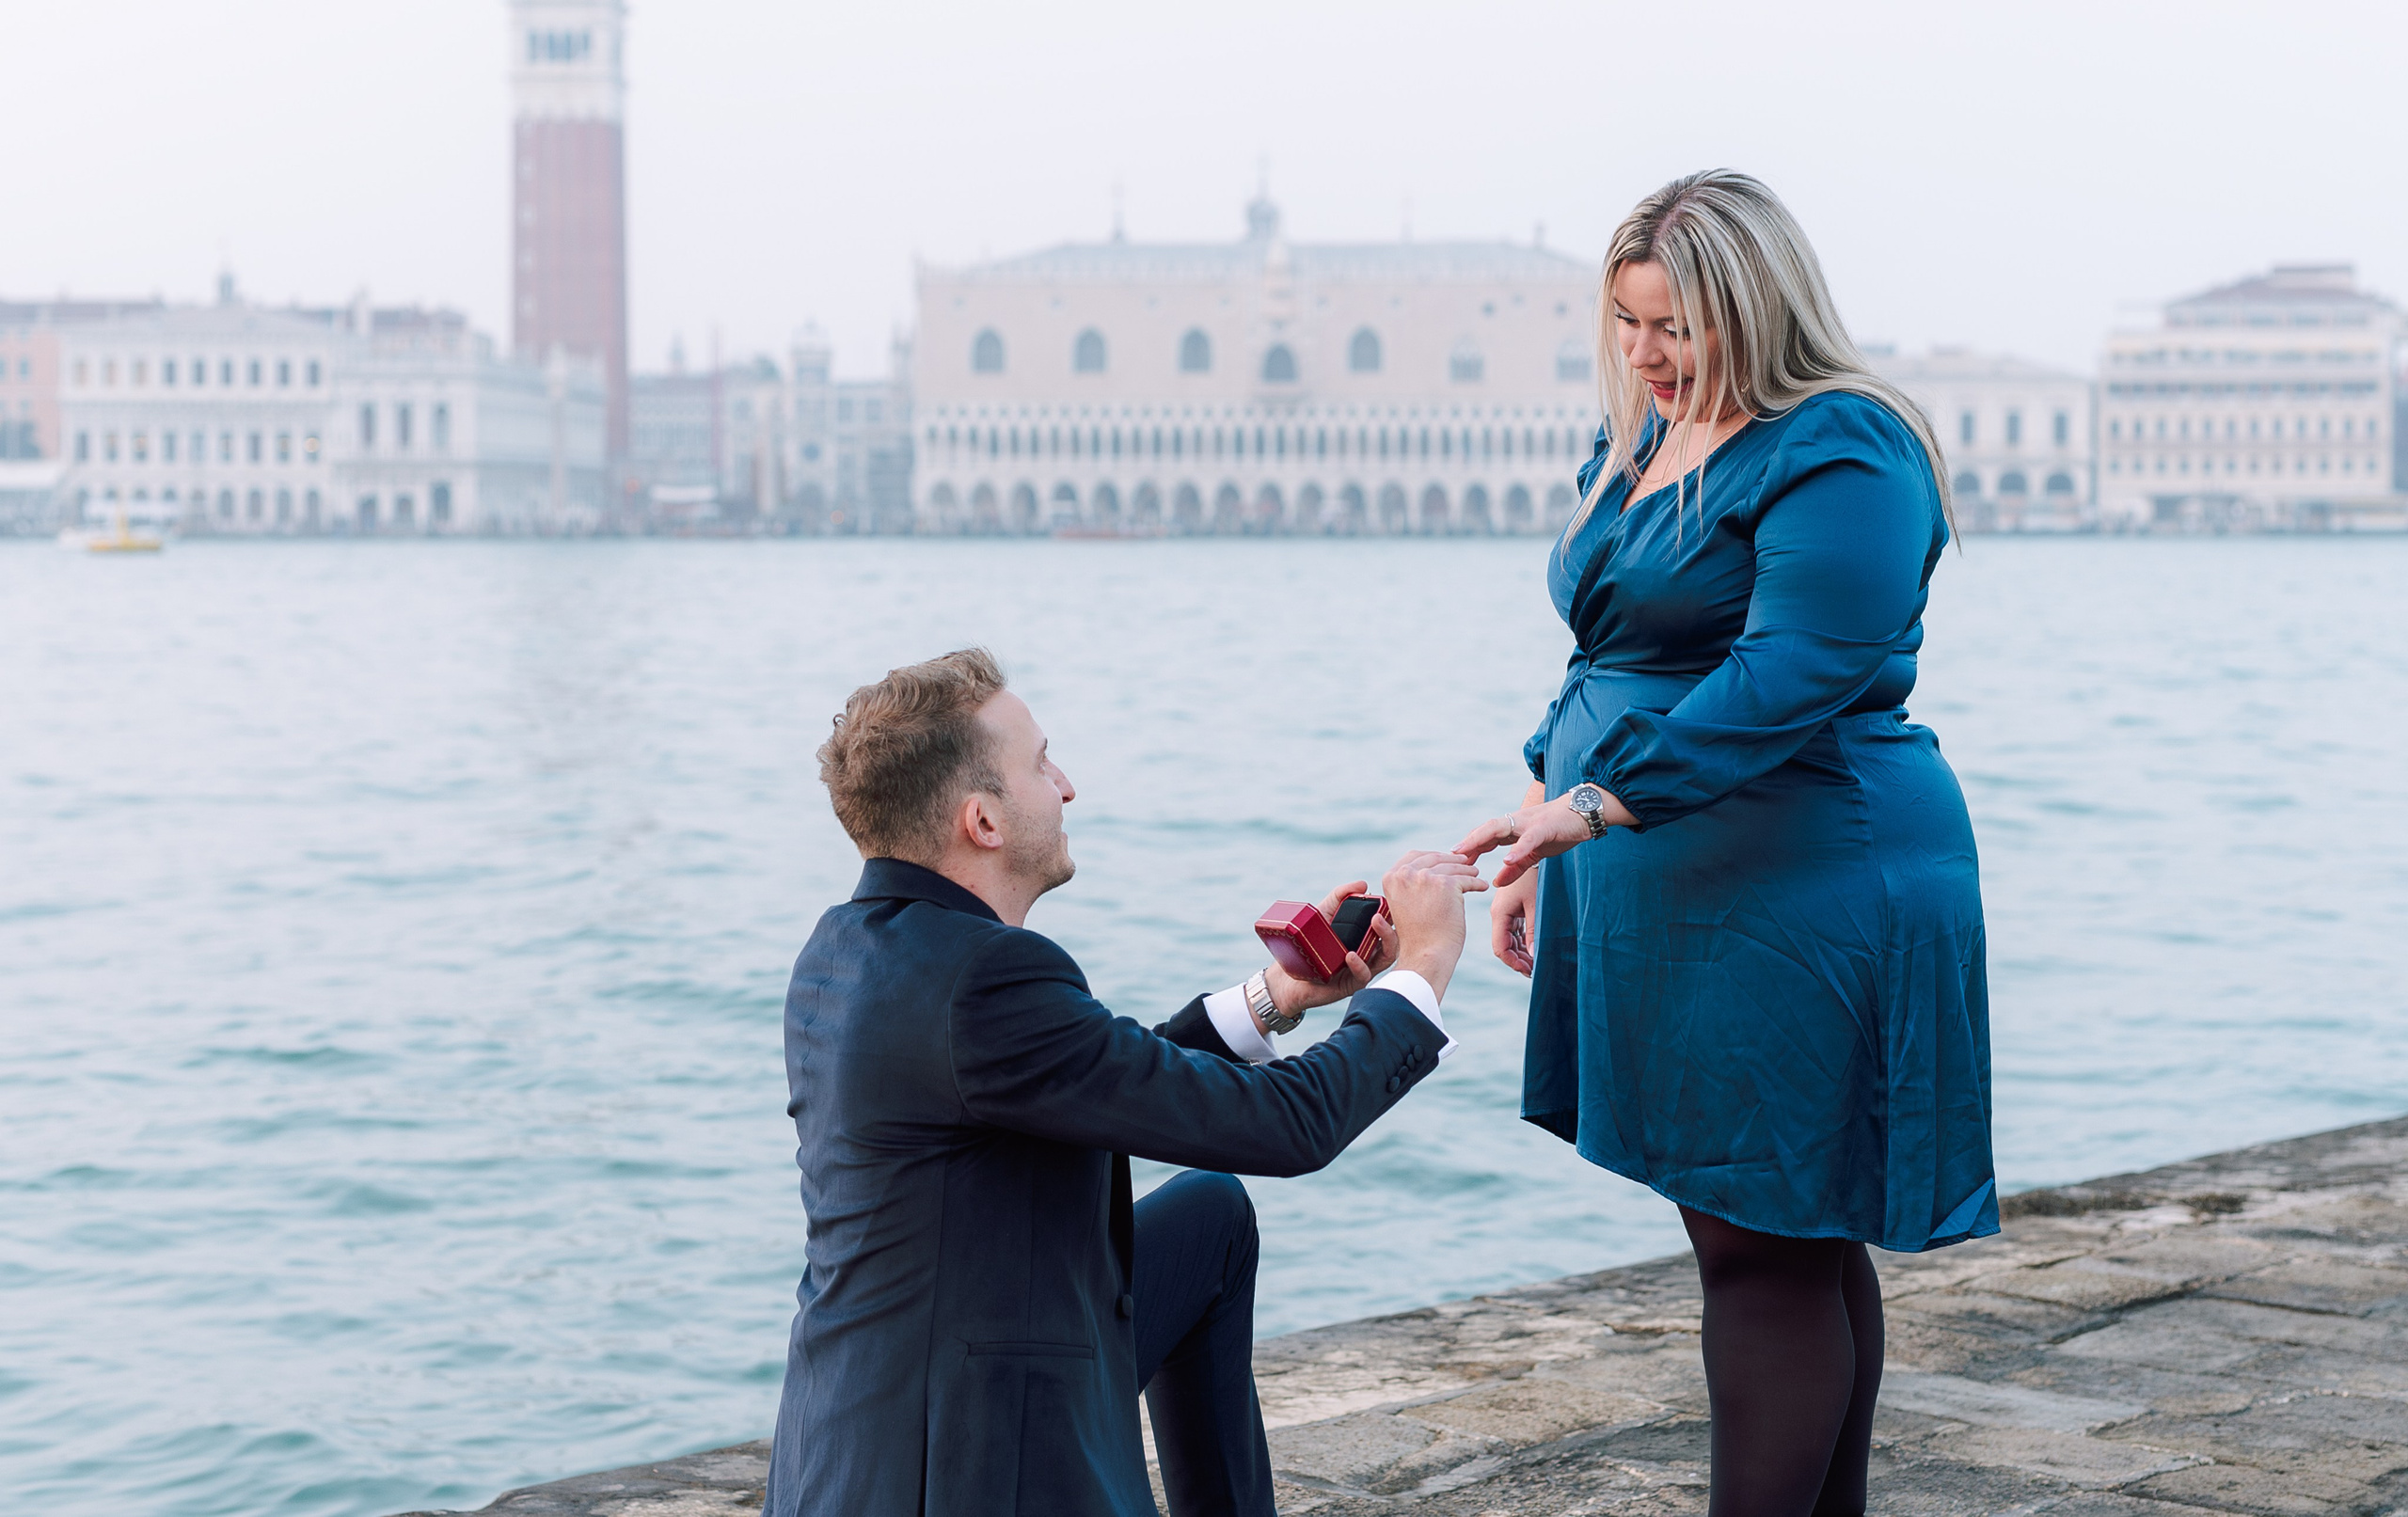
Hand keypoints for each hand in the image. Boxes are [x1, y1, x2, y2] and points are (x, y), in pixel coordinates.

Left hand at [1261, 879, 1398, 1025]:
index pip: (1386, 926)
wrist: (1286, 974)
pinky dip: (1360, 965)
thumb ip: (1340, 896)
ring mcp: (1361, 969)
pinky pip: (1363, 976)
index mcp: (1365, 937)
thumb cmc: (1308, 943)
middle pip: (1392, 941)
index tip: (1391, 902)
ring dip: (1384, 940)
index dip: (1393, 916)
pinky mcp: (1351, 984)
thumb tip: (1363, 884)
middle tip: (1382, 914)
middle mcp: (1368, 953)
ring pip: (1385, 958)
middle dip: (1391, 927)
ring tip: (1375, 923)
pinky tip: (1351, 955)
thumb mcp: (1323, 913)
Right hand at [1380, 850, 1489, 1003]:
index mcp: (1391, 877)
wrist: (1425, 955)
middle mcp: (1405, 874)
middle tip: (1465, 862)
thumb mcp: (1404, 904)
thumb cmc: (1417, 937)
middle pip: (1435, 858)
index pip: (1414, 856)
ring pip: (1453, 867)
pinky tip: (1482, 887)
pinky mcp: (1447, 884)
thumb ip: (1410, 884)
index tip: (1444, 860)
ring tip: (1474, 875)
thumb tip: (1429, 868)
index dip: (1432, 856)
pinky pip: (1467, 879)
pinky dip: (1476, 883)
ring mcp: (1426, 877)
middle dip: (1452, 860)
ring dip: (1467, 870)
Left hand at [1455, 787, 1634, 889]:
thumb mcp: (1534, 852)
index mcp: (1512, 829)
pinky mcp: (1546, 827)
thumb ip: (1516, 866)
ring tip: (1466, 855)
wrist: (1585, 811)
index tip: (1449, 863)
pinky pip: (1528, 838)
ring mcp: (1529, 823)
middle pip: (1485, 830)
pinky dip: (1517, 849)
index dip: (1467, 848)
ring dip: (1480, 841)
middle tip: (1449, 859)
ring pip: (1499, 829)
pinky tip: (1507, 860)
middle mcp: (1516, 822)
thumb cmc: (1558, 830)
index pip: (1484, 837)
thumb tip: (1496, 882)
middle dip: (1467, 843)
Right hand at [1490, 868, 1536, 976]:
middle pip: (1504, 945)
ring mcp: (1505, 911)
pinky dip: (1523, 941)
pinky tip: (1534, 949)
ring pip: (1509, 939)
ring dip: (1521, 952)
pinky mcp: (1512, 908)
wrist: (1535, 851)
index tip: (1530, 971)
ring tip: (1536, 963)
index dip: (1514, 963)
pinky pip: (1514, 931)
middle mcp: (1499, 913)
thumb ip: (1534, 931)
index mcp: (1500, 913)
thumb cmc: (1536, 877)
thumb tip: (1534, 957)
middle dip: (1518, 960)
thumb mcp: (1537, 905)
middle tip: (1536, 971)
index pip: (1500, 947)